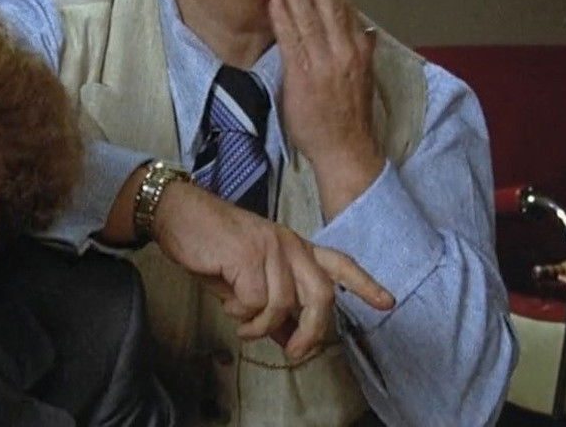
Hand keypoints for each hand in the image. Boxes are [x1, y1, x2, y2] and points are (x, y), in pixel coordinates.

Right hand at [153, 178, 393, 360]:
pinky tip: (229, 306)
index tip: (387, 303)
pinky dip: (242, 316)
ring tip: (241, 324)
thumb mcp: (246, 278)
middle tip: (294, 352)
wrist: (178, 213)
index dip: (364, 285)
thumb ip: (270, 305)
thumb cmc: (211, 246)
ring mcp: (271, 247)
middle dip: (312, 332)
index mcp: (294, 246)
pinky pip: (256, 303)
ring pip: (284, 305)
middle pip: (322, 295)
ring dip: (260, 326)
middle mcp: (289, 244)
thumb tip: (286, 337)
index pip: (338, 263)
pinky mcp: (249, 255)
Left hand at [269, 0, 384, 215]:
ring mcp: (324, 64)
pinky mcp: (304, 78)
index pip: (344, 7)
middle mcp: (344, 51)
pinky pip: (292, 42)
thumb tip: (362, 30)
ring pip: (309, 18)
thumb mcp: (362, 76)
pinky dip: (283, 20)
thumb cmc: (349, 115)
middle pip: (329, 4)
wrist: (346, 149)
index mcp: (358, 49)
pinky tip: (274, 2)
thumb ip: (360, 50)